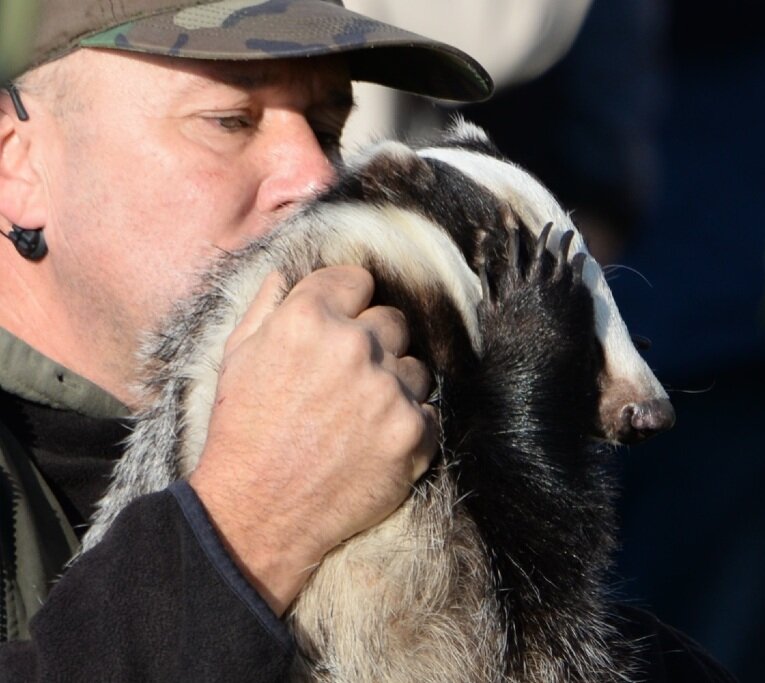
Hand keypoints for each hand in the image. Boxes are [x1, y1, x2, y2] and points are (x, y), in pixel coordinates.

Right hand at [188, 266, 436, 615]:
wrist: (258, 514)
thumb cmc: (243, 433)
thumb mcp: (237, 358)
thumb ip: (266, 308)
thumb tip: (288, 274)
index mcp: (307, 319)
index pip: (358, 280)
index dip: (349, 304)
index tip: (342, 326)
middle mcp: (353, 347)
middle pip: (393, 321)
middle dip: (375, 345)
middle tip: (348, 381)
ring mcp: (388, 390)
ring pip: (416, 368)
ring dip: (395, 387)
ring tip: (358, 419)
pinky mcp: (413, 433)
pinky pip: (429, 412)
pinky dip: (408, 427)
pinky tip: (373, 444)